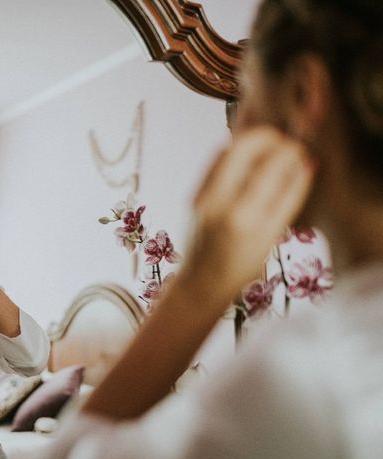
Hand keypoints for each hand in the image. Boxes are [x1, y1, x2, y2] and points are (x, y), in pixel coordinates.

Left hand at [177, 126, 315, 303]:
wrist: (200, 282)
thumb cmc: (241, 267)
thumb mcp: (272, 237)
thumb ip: (289, 199)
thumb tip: (306, 163)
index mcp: (244, 218)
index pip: (272, 167)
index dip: (290, 151)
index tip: (300, 150)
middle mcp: (218, 202)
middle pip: (244, 146)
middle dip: (269, 137)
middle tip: (283, 144)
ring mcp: (200, 196)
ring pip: (227, 148)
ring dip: (250, 142)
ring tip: (267, 151)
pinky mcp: (191, 194)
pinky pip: (213, 161)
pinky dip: (233, 154)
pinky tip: (247, 162)